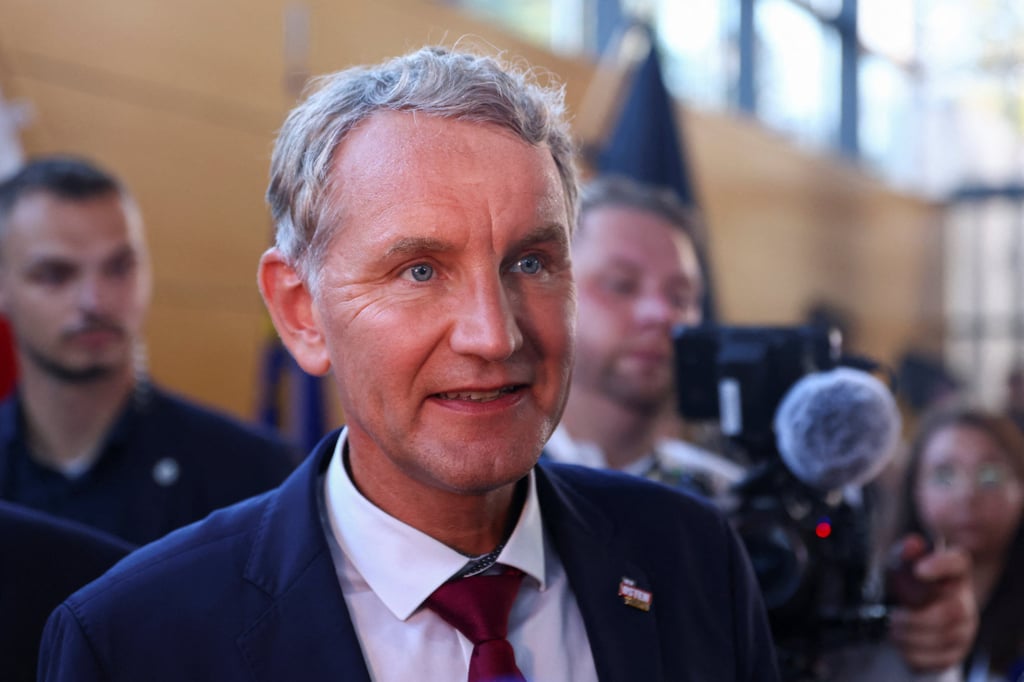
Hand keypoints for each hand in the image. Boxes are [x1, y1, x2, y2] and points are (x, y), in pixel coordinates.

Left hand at [887, 534, 977, 671]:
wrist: (910, 613)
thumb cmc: (907, 586)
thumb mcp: (900, 565)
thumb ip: (904, 553)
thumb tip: (911, 545)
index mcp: (953, 573)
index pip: (957, 562)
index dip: (940, 565)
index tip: (919, 570)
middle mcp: (964, 600)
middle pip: (951, 612)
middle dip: (916, 619)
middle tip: (894, 618)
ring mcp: (964, 629)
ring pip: (944, 638)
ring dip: (910, 637)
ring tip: (894, 630)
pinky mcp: (956, 652)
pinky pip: (939, 659)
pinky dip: (914, 655)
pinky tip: (903, 645)